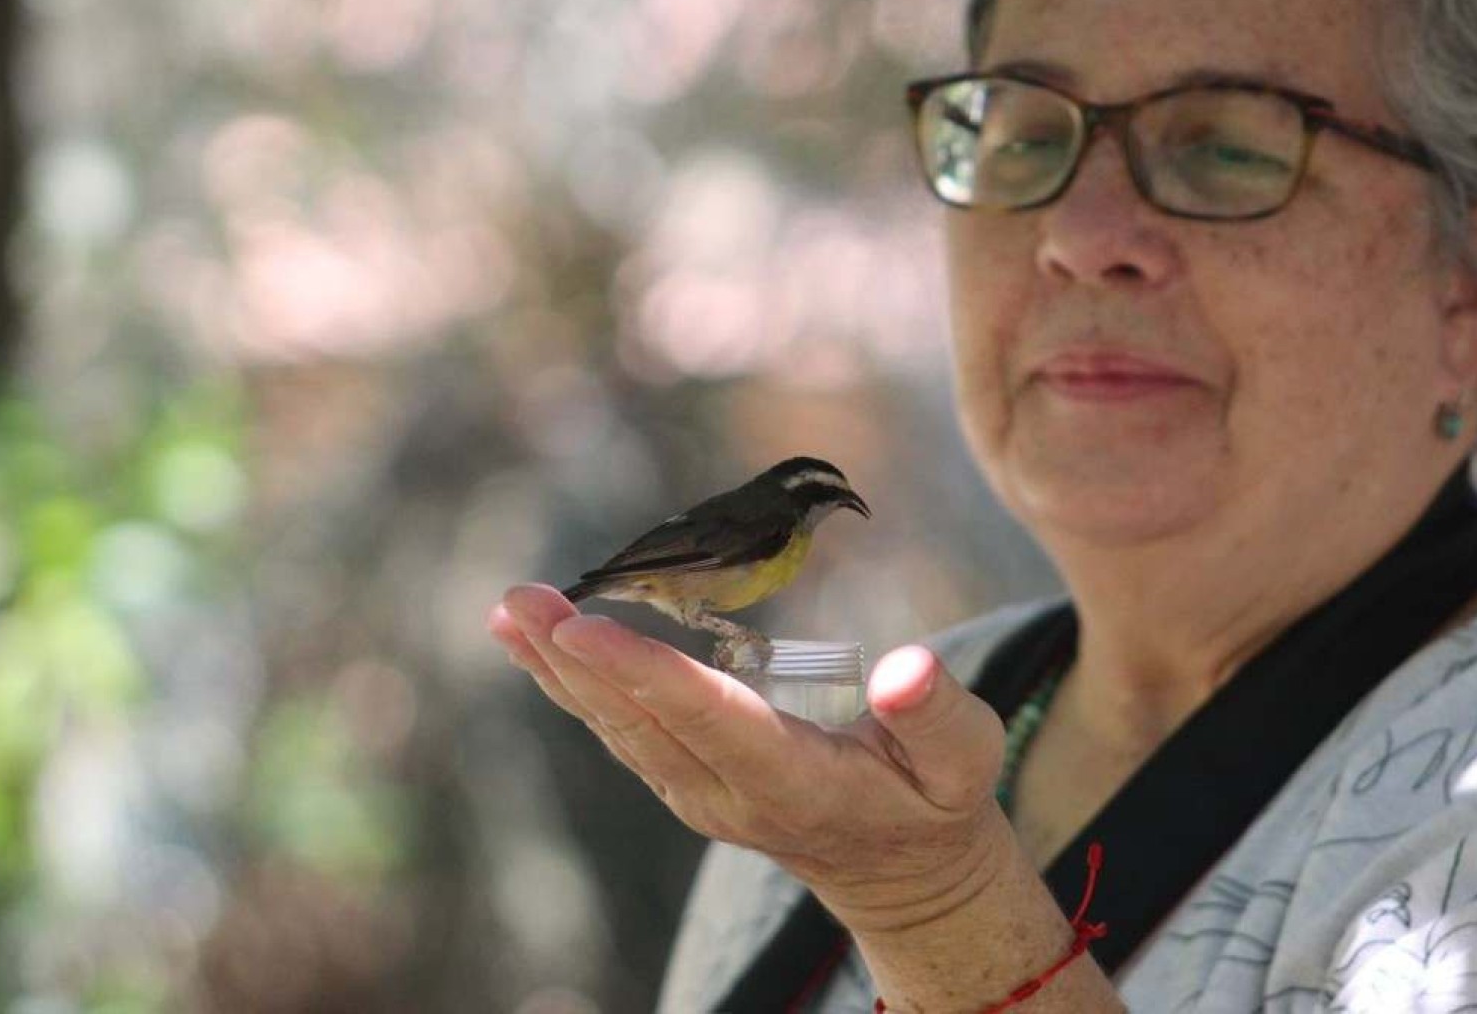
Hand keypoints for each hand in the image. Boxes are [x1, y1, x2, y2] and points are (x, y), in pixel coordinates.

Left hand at [486, 584, 1012, 930]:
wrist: (904, 875)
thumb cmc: (938, 801)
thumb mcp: (965, 760)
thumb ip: (937, 714)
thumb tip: (905, 666)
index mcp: (792, 781)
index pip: (706, 717)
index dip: (642, 671)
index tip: (581, 630)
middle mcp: (728, 794)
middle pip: (640, 721)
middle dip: (575, 660)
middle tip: (520, 602)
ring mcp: (699, 794)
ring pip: (618, 728)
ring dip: (560, 671)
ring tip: (511, 613)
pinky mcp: (687, 783)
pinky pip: (623, 732)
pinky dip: (577, 688)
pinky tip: (543, 647)